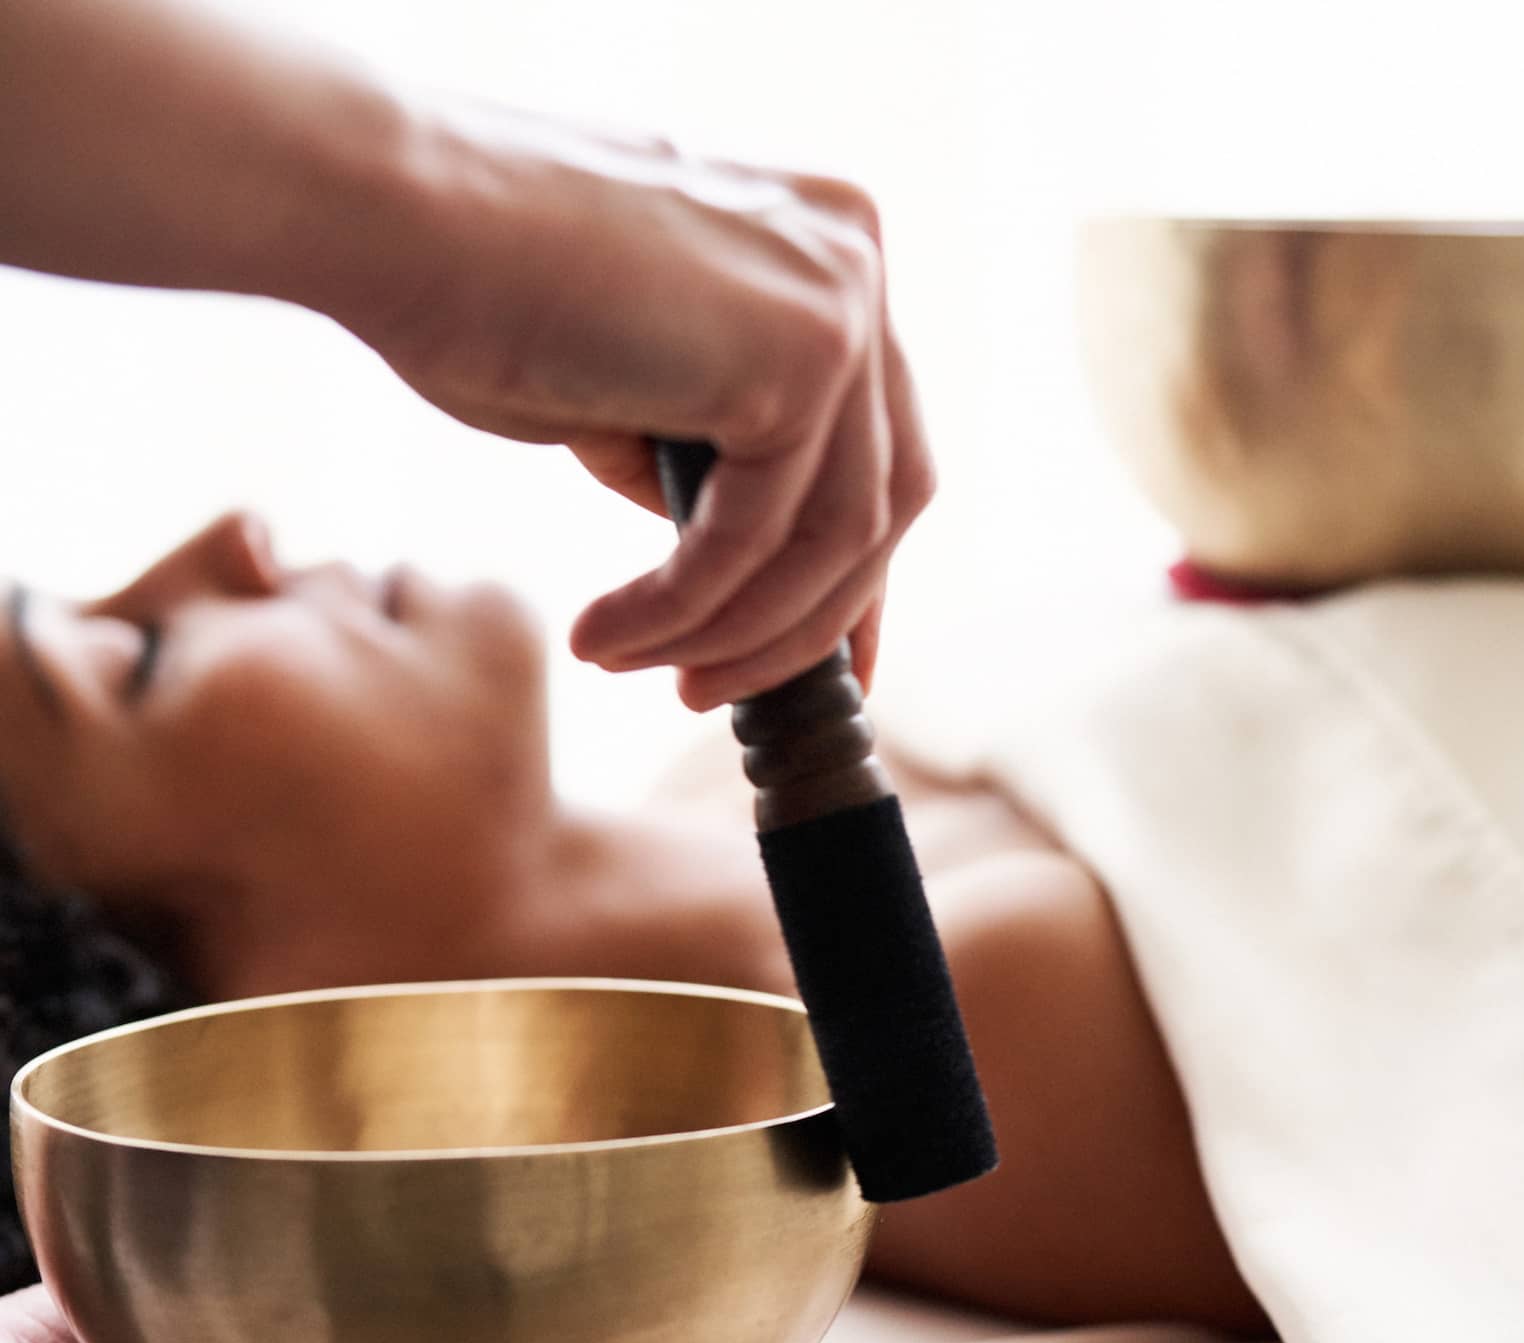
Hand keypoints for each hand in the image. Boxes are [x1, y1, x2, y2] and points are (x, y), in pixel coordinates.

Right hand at [342, 107, 935, 708]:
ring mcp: (839, 302)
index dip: (850, 580)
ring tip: (641, 671)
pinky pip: (754, 540)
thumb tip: (736, 557)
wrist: (383, 211)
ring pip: (836, 539)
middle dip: (802, 624)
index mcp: (824, 249)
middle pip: (882, 502)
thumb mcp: (628, 383)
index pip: (877, 451)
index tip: (815, 671)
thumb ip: (704, 451)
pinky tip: (604, 638)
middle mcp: (854, 258)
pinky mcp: (799, 355)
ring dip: (737, 634)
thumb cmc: (472, 288)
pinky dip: (683, 611)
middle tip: (706, 692)